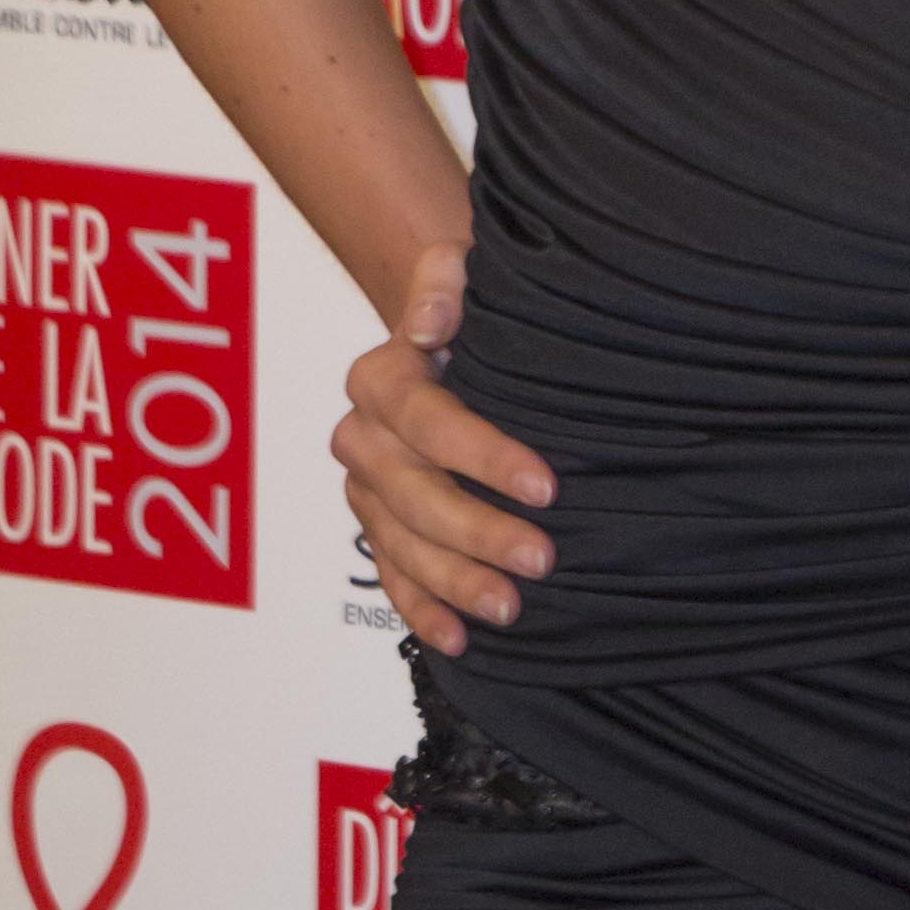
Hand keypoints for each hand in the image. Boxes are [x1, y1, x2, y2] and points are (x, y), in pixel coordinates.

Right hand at [334, 240, 553, 652]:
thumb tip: (432, 321)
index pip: (428, 421)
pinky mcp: (376, 525)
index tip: (547, 486)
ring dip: (453, 582)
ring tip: (511, 609)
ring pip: (401, 543)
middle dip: (477, 532)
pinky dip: (421, 609)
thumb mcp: (459, 269)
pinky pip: (391, 574)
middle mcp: (362, 436)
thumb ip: (446, 280)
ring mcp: (366, 488)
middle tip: (541, 560)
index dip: (484, 456)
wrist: (446, 336)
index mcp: (379, 379)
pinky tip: (459, 640)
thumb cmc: (470, 308)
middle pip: (413, 495)